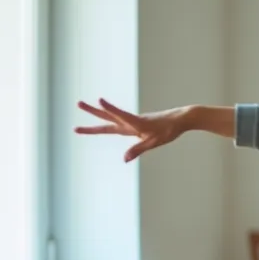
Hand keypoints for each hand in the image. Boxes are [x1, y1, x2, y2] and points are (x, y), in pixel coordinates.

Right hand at [75, 98, 190, 161]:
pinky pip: (119, 119)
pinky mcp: (137, 122)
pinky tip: (107, 119)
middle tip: (77, 103)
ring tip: (86, 106)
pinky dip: (109, 116)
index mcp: (134, 123)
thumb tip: (124, 159)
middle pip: (108, 115)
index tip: (98, 100)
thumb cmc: (169, 130)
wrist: (181, 119)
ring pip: (112, 116)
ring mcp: (132, 121)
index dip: (109, 108)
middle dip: (92, 111)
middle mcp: (131, 120)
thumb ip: (138, 149)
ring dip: (98, 112)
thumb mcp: (154, 143)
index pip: (119, 115)